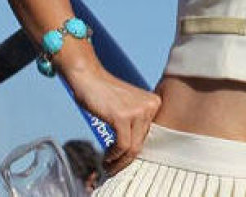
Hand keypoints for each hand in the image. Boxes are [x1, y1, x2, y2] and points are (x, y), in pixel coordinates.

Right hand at [62, 59, 161, 174]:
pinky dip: (114, 155)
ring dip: (119, 161)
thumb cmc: (106, 94)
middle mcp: (151, 106)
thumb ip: (137, 122)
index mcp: (155, 103)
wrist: (91, 79)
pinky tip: (107, 157)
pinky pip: (123, 145)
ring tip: (109, 165)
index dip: (136, 151)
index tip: (124, 160)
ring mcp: (138, 111)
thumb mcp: (130, 106)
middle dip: (127, 159)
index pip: (148, 135)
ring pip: (133, 147)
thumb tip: (136, 148)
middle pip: (142, 142)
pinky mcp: (123, 116)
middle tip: (114, 167)